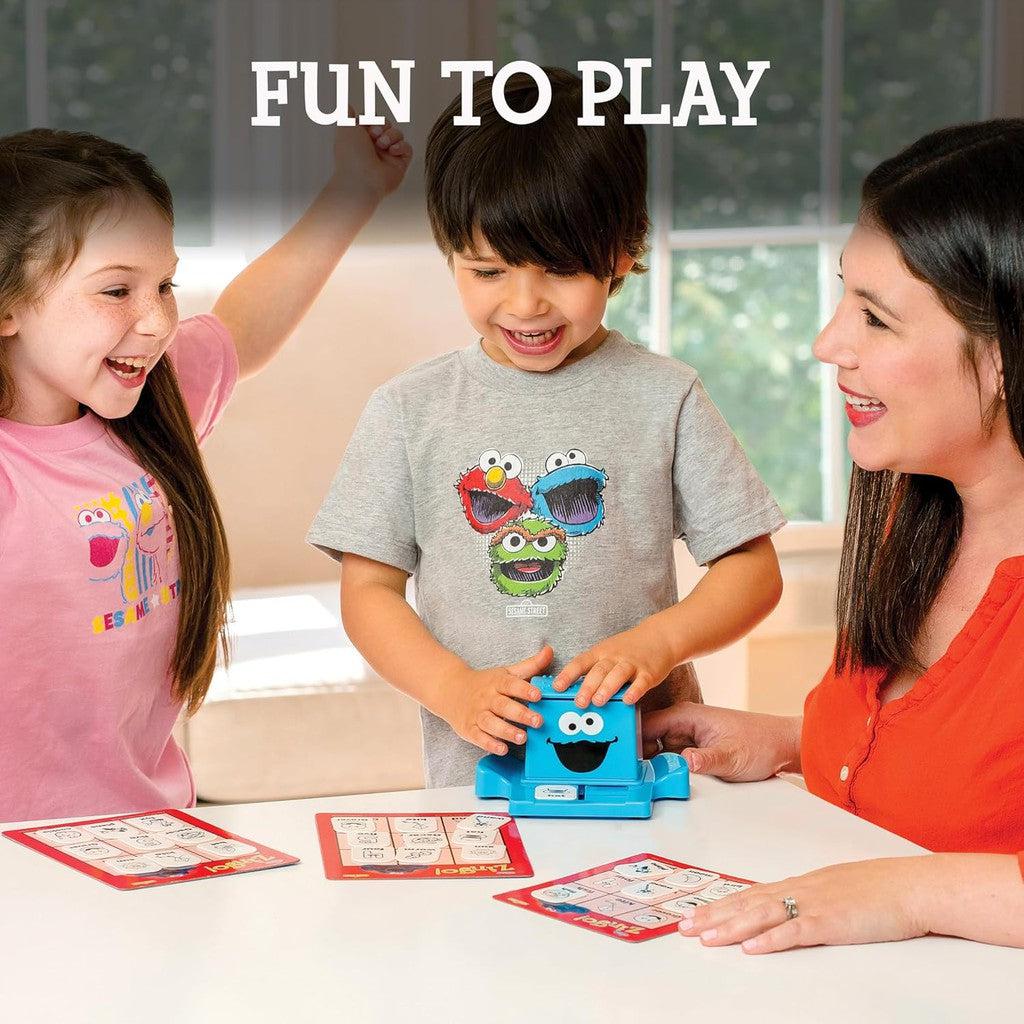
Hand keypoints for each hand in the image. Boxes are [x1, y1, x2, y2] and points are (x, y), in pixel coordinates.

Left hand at [331, 118, 411, 201]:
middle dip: (382, 125)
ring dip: (391, 135)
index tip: (365, 123)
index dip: (372, 118)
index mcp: (361, 138)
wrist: (361, 180)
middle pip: (387, 124)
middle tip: (374, 135)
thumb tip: (347, 105)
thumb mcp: (344, 127)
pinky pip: (407, 148)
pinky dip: (401, 146)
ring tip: (382, 145)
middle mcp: (374, 147)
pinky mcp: (399, 164)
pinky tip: (392, 151)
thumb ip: (347, 114)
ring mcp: (387, 156)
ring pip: (398, 134)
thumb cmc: (350, 155)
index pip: (373, 119)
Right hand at [444, 646, 551, 755]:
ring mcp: (477, 714)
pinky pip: (479, 737)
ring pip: (491, 723)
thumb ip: (530, 665)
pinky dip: (490, 744)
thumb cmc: (485, 683)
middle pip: (503, 706)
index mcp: (497, 682)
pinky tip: (502, 748)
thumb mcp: (506, 672)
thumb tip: (549, 650)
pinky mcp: (469, 729)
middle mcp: (487, 698)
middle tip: (538, 721)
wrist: (450, 689)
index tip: (538, 695)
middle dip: (521, 714)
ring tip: (523, 737)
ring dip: (507, 731)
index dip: (524, 690)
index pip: (511, 684)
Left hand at [550, 622, 674, 707]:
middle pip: (598, 671)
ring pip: (617, 675)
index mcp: (601, 652)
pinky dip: (634, 691)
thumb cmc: (629, 648)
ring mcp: (632, 664)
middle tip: (579, 702)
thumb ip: (594, 669)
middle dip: (587, 687)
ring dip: (607, 688)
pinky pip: (640, 683)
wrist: (660, 636)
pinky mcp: (649, 673)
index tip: (557, 686)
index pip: (581, 662)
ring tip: (598, 702)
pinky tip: (627, 700)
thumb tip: (574, 691)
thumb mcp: (608, 651)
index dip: (568, 674)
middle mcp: (614, 657)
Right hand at [641, 702, 799, 780]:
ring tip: (642, 780)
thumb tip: (684, 763)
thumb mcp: (731, 756)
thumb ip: (705, 760)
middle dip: (637, 756)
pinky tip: (660, 779)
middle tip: (628, 776)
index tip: (619, 758)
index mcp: (686, 715)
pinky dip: (664, 768)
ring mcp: (687, 736)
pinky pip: (670, 758)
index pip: (645, 724)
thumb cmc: (760, 742)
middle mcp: (682, 723)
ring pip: (657, 751)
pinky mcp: (693, 748)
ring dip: (651, 764)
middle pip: (646, 739)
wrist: (782, 745)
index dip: (630, 740)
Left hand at [677, 857, 931, 952]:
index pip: (752, 894)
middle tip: (685, 927)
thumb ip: (811, 898)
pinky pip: (796, 932)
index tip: (696, 914)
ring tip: (706, 937)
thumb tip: (790, 908)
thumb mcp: (837, 889)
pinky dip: (771, 939)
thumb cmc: (881, 889)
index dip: (721, 905)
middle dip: (714, 916)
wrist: (913, 886)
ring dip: (731, 927)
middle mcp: (801, 890)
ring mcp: (815, 905)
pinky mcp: (832, 923)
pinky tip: (751, 947)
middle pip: (749, 903)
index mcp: (801, 884)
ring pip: (763, 915)